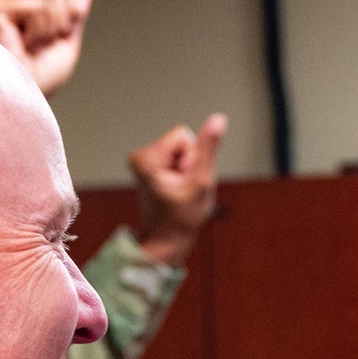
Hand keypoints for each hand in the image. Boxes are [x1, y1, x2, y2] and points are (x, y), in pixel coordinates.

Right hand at [0, 0, 92, 95]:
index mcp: (31, 8)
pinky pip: (36, 8)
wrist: (24, 99)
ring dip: (49, 30)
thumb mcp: (67, 43)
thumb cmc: (40, 80)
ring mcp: (4, 4)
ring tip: (32, 46)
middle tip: (44, 43)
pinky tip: (23, 44)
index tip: (61, 33)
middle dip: (62, 19)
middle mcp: (16, 2)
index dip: (72, 8)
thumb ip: (75, 12)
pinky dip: (37, 32)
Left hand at [130, 115, 226, 266]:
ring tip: (179, 190)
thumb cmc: (183, 218)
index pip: (183, 135)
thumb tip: (218, 119)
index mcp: (147, 158)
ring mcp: (141, 161)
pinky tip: (174, 189)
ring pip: (179, 149)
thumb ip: (209, 148)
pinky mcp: (146, 165)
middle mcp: (139, 156)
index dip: (193, 158)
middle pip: (181, 141)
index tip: (185, 180)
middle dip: (189, 164)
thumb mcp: (202, 181)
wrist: (168, 239)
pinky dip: (179, 172)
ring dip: (185, 170)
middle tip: (183, 188)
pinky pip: (173, 157)